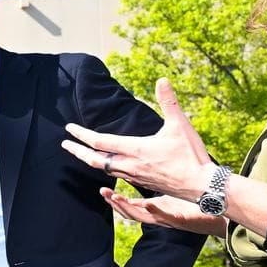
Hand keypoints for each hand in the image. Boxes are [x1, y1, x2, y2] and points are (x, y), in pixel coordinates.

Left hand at [62, 78, 213, 201]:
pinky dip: (106, 169)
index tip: (69, 129)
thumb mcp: (180, 125)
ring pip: (105, 169)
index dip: (81, 134)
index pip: (100, 142)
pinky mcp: (142, 183)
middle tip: (65, 145)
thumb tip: (163, 79)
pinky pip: (117, 176)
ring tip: (82, 153)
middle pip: (95, 159)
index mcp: (136, 149)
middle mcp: (130, 165)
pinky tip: (108, 167)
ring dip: (91, 160)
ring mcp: (135, 176)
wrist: (202, 186)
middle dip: (78, 151)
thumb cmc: (191, 156)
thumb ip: (169, 101)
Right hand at [101, 188, 227, 236]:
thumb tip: (145, 166)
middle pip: (130, 213)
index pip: (128, 206)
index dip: (114, 199)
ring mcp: (168, 219)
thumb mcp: (172, 189)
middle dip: (114, 204)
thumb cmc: (197, 200)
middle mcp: (158, 216)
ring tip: (117, 198)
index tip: (103, 189)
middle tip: (103, 193)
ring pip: (142, 217)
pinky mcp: (181, 219)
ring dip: (127, 209)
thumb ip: (156, 180)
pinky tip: (147, 203)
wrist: (219, 210)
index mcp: (154, 209)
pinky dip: (155, 211)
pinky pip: (165, 216)